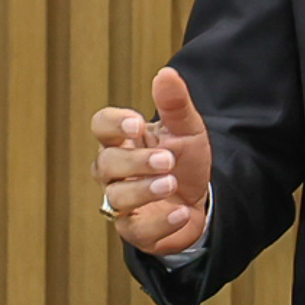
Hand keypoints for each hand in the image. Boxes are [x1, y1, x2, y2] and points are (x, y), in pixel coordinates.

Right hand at [89, 66, 212, 254]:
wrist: (203, 201)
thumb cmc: (185, 161)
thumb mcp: (187, 130)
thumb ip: (175, 104)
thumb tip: (166, 73)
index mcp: (124, 141)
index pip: (101, 126)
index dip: (114, 125)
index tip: (137, 125)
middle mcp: (116, 172)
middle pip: (105, 164)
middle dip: (135, 162)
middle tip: (167, 159)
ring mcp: (123, 203)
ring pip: (116, 198)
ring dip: (144, 190)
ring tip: (171, 184)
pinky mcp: (136, 231)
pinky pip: (137, 230)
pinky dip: (160, 222)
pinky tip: (181, 212)